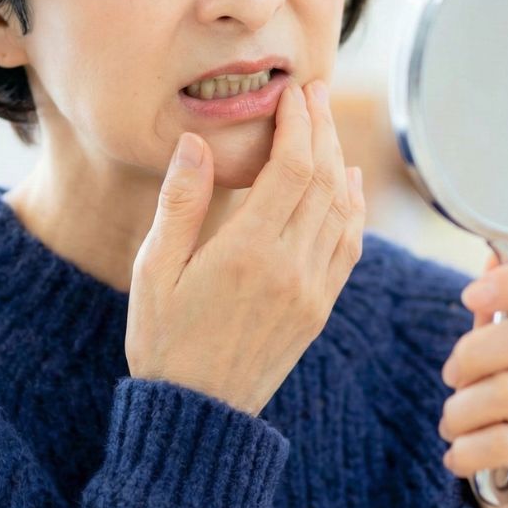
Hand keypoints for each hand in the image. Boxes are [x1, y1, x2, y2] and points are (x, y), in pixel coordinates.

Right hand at [125, 78, 365, 416]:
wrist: (199, 416)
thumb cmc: (164, 340)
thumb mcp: (155, 270)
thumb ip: (180, 203)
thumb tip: (194, 142)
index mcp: (248, 252)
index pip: (292, 168)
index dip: (298, 123)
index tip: (294, 92)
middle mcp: (291, 267)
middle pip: (324, 179)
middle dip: (323, 128)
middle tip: (316, 92)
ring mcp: (312, 290)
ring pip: (343, 209)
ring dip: (340, 161)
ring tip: (328, 125)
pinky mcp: (319, 309)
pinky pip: (349, 246)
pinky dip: (353, 207)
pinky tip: (347, 184)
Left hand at [437, 251, 507, 507]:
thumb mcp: (506, 355)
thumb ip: (499, 309)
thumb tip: (493, 255)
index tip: (469, 296)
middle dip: (469, 354)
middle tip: (452, 378)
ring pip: (507, 391)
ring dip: (459, 410)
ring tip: (452, 424)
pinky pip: (504, 441)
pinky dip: (465, 449)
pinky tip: (458, 456)